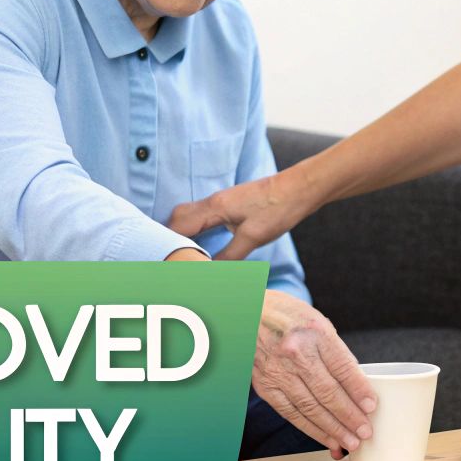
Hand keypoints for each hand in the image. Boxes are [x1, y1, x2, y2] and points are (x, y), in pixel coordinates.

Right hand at [169, 167, 318, 260]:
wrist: (300, 188)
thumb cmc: (279, 208)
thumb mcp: (253, 237)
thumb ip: (230, 256)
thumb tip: (211, 273)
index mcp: (214, 207)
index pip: (178, 226)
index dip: (166, 244)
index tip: (161, 261)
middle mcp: (213, 201)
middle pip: (178, 218)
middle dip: (168, 237)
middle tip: (165, 259)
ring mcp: (221, 201)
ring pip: (190, 215)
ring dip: (182, 232)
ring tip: (178, 254)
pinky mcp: (230, 203)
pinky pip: (202, 215)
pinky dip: (195, 229)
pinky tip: (200, 242)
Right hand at [254, 290, 377, 460]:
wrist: (249, 315)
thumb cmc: (289, 317)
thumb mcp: (319, 323)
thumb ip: (336, 353)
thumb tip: (358, 386)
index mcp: (315, 333)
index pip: (342, 367)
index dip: (359, 390)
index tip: (371, 407)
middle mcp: (295, 352)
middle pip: (327, 392)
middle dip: (349, 416)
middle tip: (365, 432)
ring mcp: (278, 371)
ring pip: (310, 408)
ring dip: (332, 429)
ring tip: (350, 442)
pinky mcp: (266, 386)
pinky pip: (291, 413)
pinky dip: (311, 429)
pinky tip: (326, 438)